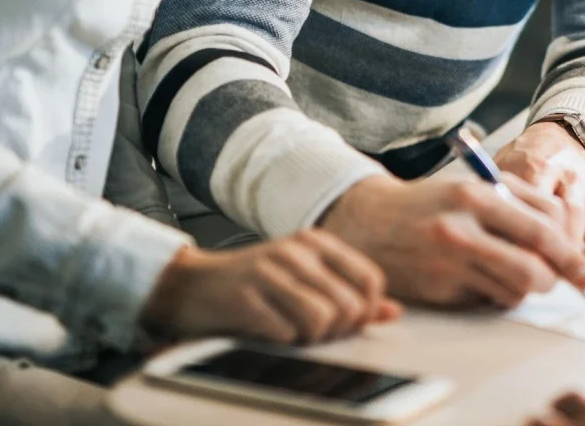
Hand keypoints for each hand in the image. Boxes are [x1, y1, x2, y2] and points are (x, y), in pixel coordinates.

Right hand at [141, 230, 401, 343]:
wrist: (191, 284)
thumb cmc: (254, 283)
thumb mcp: (305, 277)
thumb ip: (348, 291)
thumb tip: (393, 311)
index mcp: (317, 242)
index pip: (370, 279)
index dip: (366, 311)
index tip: (347, 321)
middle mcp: (297, 251)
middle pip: (349, 306)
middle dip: (338, 330)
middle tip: (316, 331)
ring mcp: (270, 271)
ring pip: (322, 320)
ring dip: (311, 338)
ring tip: (293, 331)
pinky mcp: (246, 297)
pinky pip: (286, 333)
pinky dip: (283, 341)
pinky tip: (270, 331)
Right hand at [320, 175, 584, 308]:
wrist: (366, 222)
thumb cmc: (428, 204)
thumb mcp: (470, 187)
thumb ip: (517, 203)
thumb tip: (567, 235)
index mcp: (476, 193)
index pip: (544, 224)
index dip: (572, 248)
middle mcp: (462, 226)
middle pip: (536, 263)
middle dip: (564, 276)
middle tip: (578, 283)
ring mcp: (448, 260)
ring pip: (517, 287)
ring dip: (530, 288)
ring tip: (523, 278)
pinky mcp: (439, 288)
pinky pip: (489, 299)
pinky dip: (499, 295)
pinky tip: (486, 281)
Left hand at [495, 122, 584, 268]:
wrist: (555, 138)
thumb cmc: (520, 162)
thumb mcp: (501, 167)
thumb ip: (494, 194)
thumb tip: (483, 236)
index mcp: (535, 165)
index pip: (536, 198)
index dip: (532, 228)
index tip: (523, 257)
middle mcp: (565, 175)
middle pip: (569, 210)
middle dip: (565, 243)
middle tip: (558, 274)